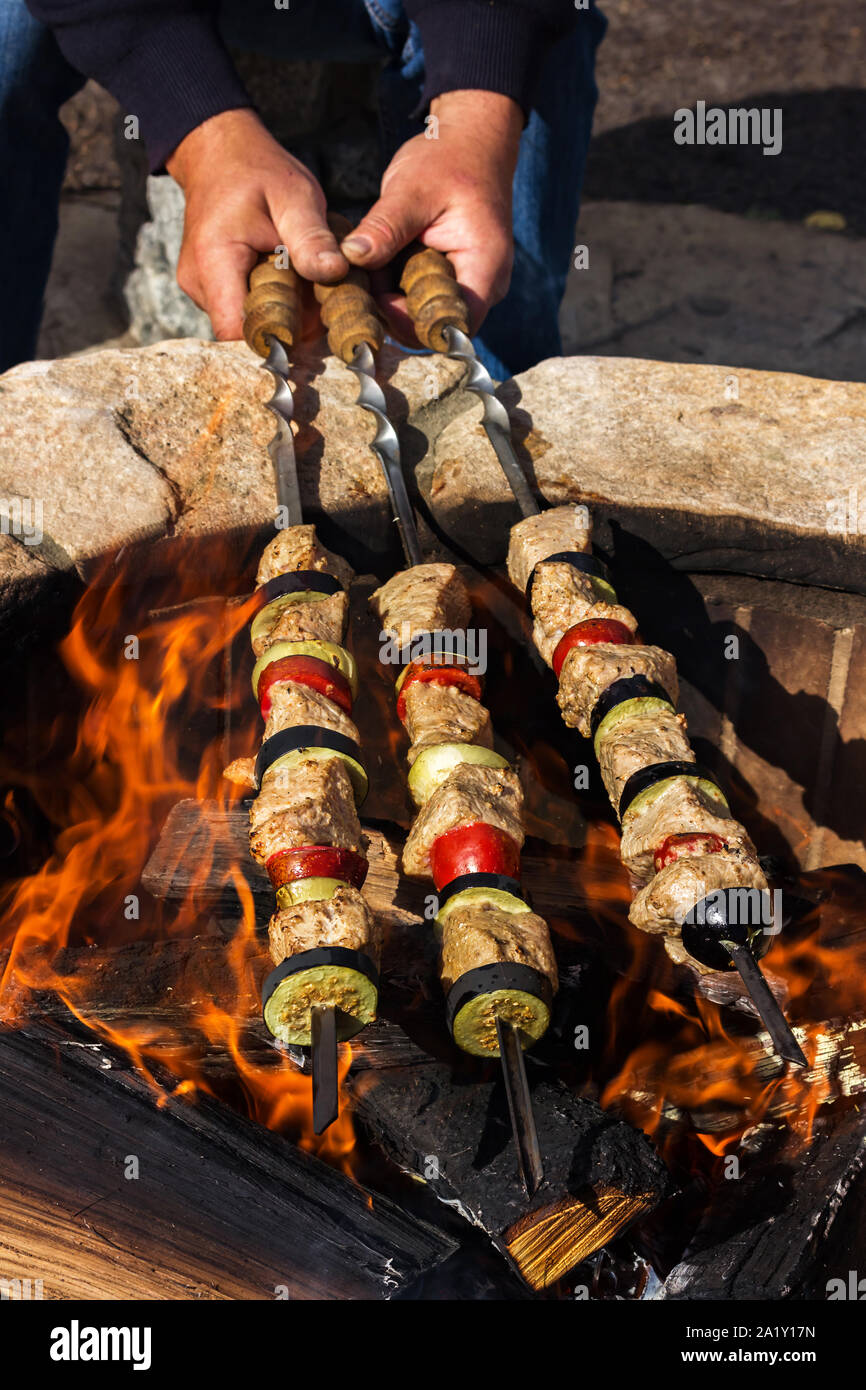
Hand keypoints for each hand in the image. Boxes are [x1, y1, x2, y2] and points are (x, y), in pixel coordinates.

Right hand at [166, 109, 347, 339]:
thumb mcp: (295, 195)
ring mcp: (201, 288)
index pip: (237, 332)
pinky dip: (273, 302)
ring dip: (283, 314)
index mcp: (215, 261)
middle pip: (246, 332)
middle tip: (323, 301)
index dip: (276, 342)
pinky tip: (290, 279)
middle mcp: (200, 283)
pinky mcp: (210, 289)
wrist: (219, 153)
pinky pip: (245, 309)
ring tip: (306, 282)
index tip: (316, 334)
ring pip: (248, 323)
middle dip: (290, 327)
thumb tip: (335, 273)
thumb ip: (311, 237)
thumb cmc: (257, 170)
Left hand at [339, 90, 522, 339]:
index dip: (411, 324)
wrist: (469, 140)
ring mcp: (464, 284)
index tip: (376, 299)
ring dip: (388, 298)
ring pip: (420, 313)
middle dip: (392, 311)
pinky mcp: (446, 278)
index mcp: (484, 269)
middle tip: (359, 281)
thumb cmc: (449, 158)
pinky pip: (415, 296)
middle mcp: (481, 286)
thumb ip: (384, 227)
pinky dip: (391, 285)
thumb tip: (349, 259)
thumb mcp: (412, 189)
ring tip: (364, 266)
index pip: (451, 325)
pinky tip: (372, 263)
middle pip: (433, 326)